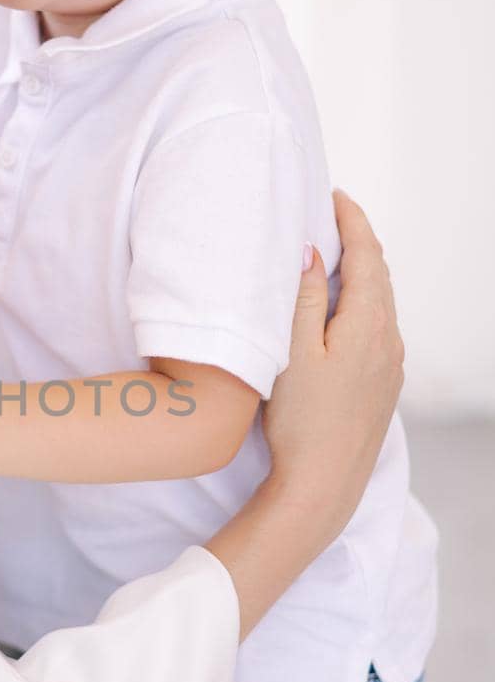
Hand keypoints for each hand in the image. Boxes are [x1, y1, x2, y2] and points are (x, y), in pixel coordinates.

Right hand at [263, 190, 404, 546]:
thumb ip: (300, 298)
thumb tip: (310, 249)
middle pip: (379, 276)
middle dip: (358, 243)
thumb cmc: (300, 422)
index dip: (352, 221)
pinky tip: (342, 314)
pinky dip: (364, 305)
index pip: (366, 256)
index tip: (335, 196)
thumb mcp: (290, 352)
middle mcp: (389, 341)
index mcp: (367, 325)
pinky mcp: (384, 387)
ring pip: (381, 304)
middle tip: (333, 218)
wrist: (323, 485)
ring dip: (362, 275)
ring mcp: (391, 366)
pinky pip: (380, 329)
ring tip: (333, 259)